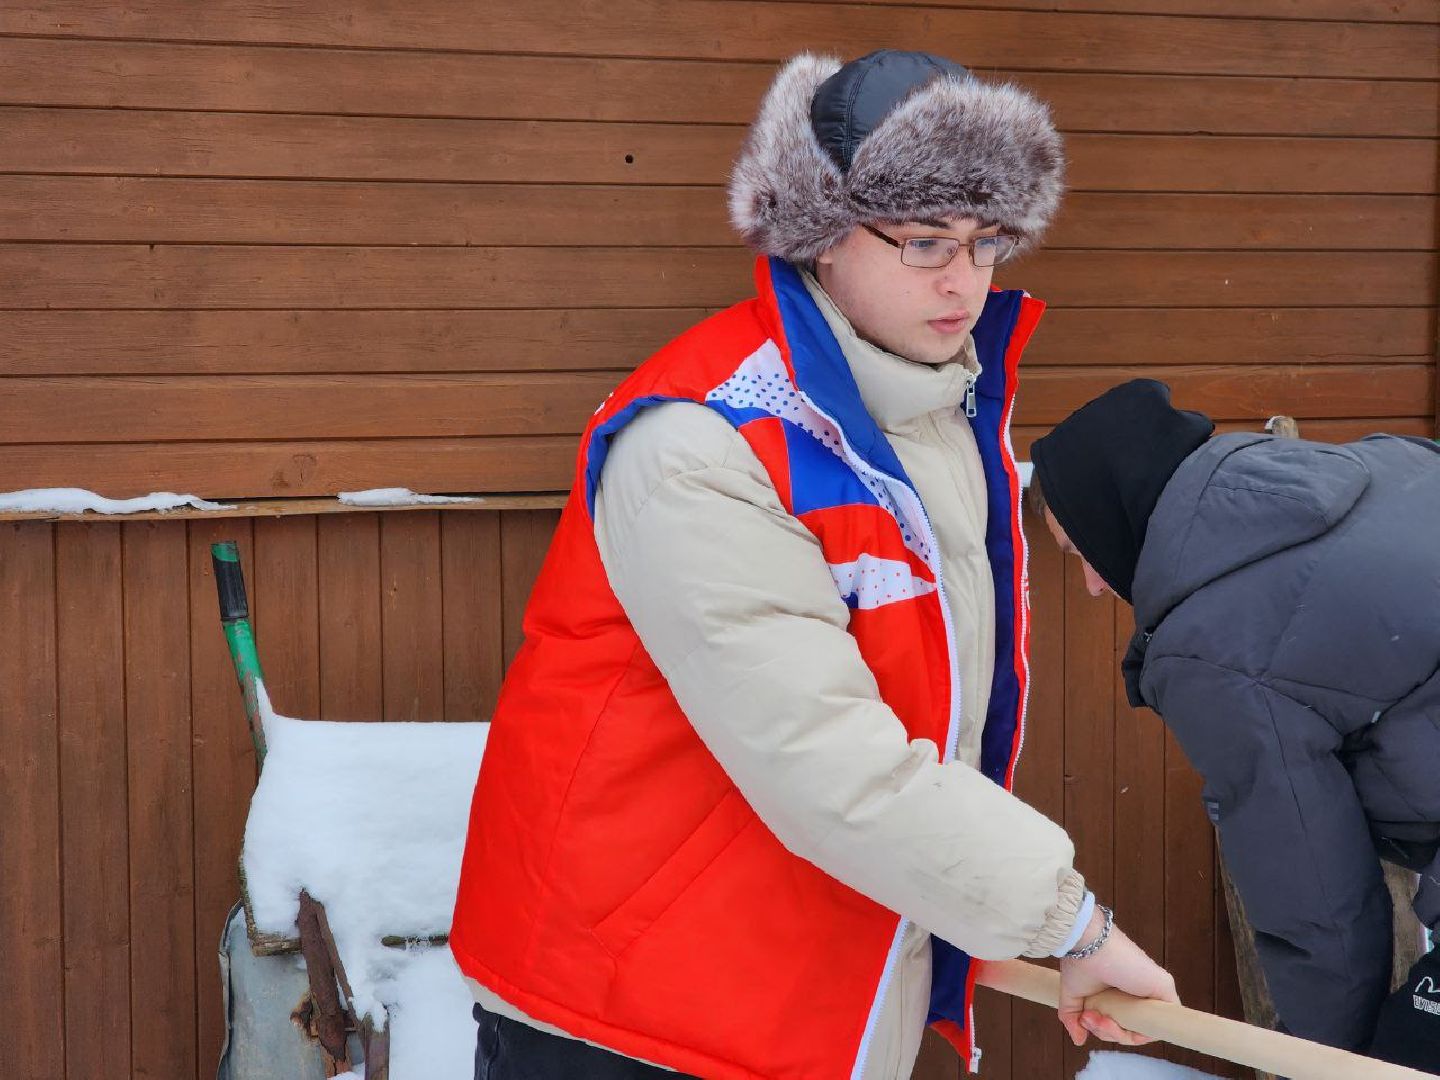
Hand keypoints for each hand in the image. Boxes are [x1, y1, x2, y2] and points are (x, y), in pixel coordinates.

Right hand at [1056, 907, 1178, 1046]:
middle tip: (1088, 1019)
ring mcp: (1151, 992)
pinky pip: (1161, 1024)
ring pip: (1143, 1030)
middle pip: (1129, 1030)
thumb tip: (1079, 1039)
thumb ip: (1074, 1018)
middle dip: (1104, 1031)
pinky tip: (1117, 1024)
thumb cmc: (1079, 961)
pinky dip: (1141, 1033)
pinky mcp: (1163, 989)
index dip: (1103, 1029)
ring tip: (1095, 1017)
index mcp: (1120, 993)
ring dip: (1115, 1033)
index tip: (1085, 1019)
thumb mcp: (1073, 995)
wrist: (1087, 943)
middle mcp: (1138, 992)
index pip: (1120, 1023)